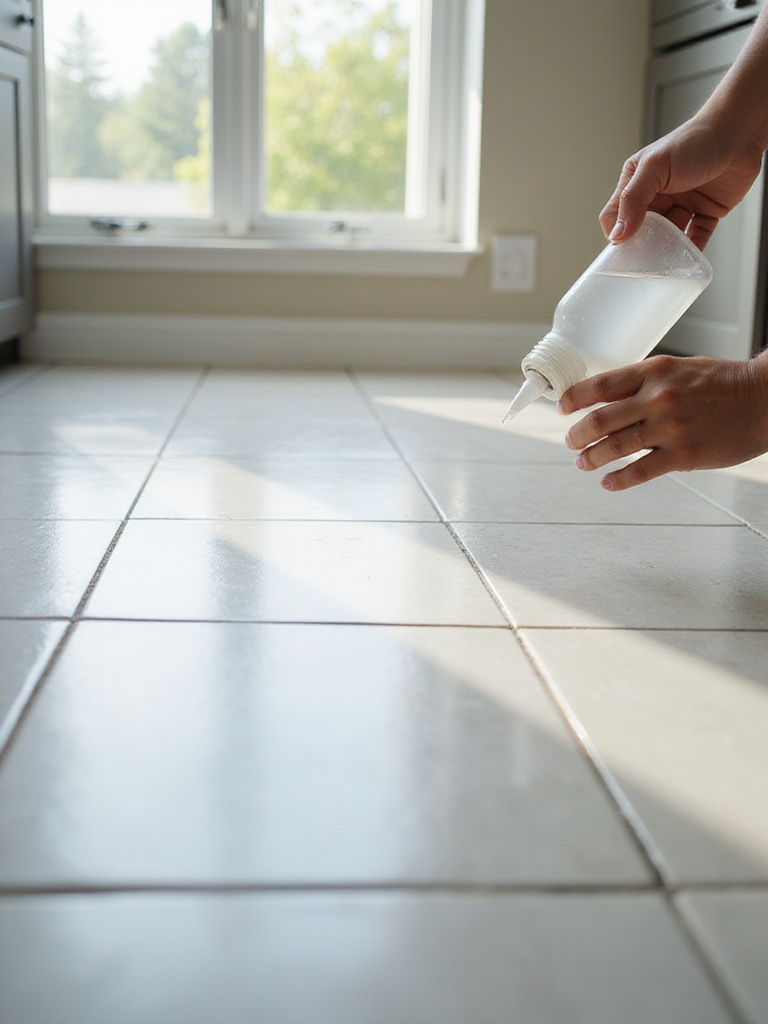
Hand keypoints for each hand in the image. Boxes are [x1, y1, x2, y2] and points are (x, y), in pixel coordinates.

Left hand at [558, 354, 767, 490]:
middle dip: (576, 435)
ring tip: (582, 463)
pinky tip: (608, 482)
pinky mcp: (682, 456)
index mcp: (654, 371)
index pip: (600, 384)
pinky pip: (639, 471)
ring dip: (590, 458)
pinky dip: (617, 479)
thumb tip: (606, 398)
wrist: (763, 400)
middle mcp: (657, 398)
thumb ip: (644, 382)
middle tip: (569, 442)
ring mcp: (669, 428)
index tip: (561, 408)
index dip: (573, 398)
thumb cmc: (721, 383)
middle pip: (599, 420)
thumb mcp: (678, 369)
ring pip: (613, 447)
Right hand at [600, 117, 763, 249]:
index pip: (615, 214)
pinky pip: (696, 237)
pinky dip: (693, 249)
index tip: (620, 250)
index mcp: (638, 181)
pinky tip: (688, 258)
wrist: (739, 132)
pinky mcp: (705, 211)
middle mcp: (658, 194)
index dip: (615, 232)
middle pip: (641, 230)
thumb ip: (633, 199)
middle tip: (642, 262)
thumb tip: (618, 234)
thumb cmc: (695, 140)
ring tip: (666, 261)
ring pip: (668, 237)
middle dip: (641, 245)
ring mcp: (681, 203)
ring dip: (667, 249)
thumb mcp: (654, 167)